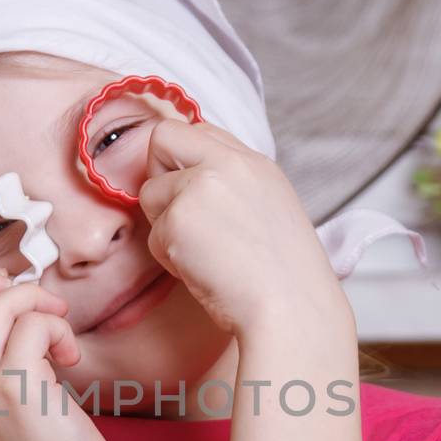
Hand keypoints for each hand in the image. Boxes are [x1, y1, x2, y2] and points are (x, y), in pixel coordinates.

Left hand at [136, 119, 345, 338]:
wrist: (291, 309)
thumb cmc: (284, 279)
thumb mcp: (271, 211)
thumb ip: (232, 188)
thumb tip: (188, 186)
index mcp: (256, 163)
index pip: (200, 130)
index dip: (184, 160)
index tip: (190, 194)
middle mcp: (228, 164)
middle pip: (161, 139)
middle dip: (159, 177)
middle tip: (183, 220)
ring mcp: (201, 187)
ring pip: (150, 193)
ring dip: (166, 228)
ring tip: (203, 255)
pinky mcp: (179, 220)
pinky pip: (153, 237)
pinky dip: (171, 260)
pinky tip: (204, 272)